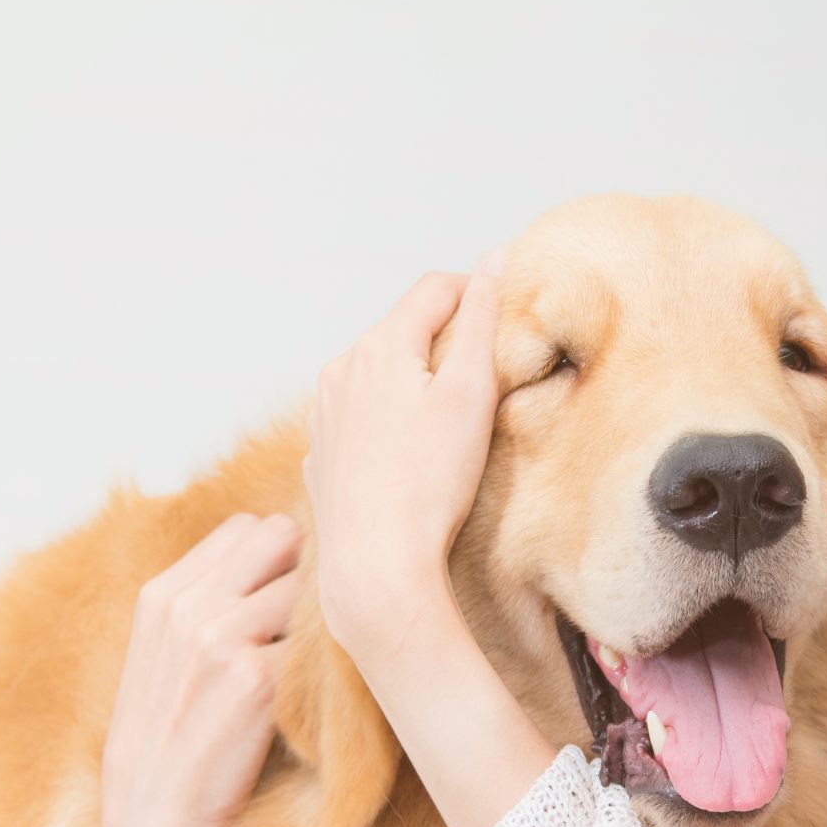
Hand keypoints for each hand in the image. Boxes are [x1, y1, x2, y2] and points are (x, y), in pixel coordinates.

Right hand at [100, 510, 302, 826]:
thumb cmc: (176, 746)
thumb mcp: (168, 661)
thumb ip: (209, 605)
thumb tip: (281, 556)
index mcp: (161, 594)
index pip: (248, 530)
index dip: (277, 563)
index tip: (286, 606)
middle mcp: (185, 605)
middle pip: (282, 537)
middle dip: (305, 573)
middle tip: (311, 629)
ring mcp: (218, 637)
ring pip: (310, 582)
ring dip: (322, 619)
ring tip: (314, 670)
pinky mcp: (256, 678)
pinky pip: (323, 638)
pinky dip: (330, 664)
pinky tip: (319, 699)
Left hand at [302, 250, 504, 667]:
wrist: (375, 566)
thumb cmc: (430, 484)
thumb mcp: (471, 392)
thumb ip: (483, 320)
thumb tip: (494, 260)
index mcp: (379, 346)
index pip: (435, 289)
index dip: (476, 291)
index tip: (506, 315)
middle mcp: (341, 370)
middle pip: (402, 330)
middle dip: (443, 340)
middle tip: (485, 373)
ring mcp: (324, 414)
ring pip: (376, 374)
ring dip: (411, 380)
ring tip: (448, 420)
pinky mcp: (321, 455)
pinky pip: (358, 418)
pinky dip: (386, 420)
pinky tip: (410, 455)